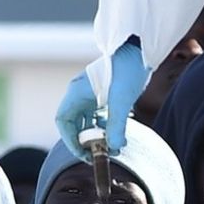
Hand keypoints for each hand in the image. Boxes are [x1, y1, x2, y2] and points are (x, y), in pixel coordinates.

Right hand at [56, 43, 148, 157]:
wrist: (140, 49)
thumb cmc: (127, 68)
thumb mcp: (122, 98)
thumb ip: (117, 124)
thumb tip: (115, 147)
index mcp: (76, 93)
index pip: (63, 121)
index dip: (70, 139)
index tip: (83, 152)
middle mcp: (80, 95)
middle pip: (74, 124)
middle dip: (85, 141)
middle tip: (100, 154)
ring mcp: (91, 95)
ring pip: (87, 122)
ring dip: (98, 136)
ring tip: (113, 148)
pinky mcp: (103, 96)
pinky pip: (98, 117)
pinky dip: (106, 128)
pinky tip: (118, 135)